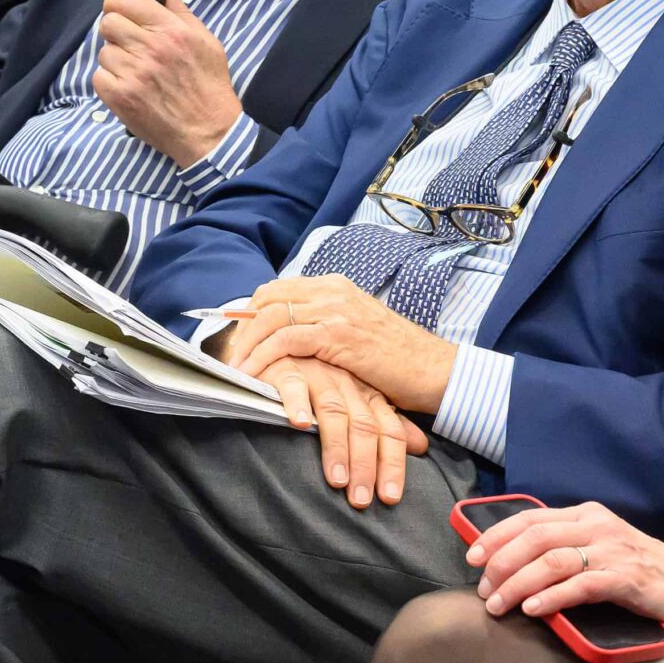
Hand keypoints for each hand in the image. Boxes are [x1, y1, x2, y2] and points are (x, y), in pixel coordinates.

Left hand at [91, 0, 241, 168]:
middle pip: (108, 23)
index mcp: (171, 30)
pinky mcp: (120, 97)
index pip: (125, 0)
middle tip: (130, 44)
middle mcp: (150, 49)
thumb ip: (180, 11)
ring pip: (103, 51)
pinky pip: (98, 77)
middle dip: (116, 31)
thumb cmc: (209, 86)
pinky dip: (110, 82)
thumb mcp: (206, 41)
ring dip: (116, 59)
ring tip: (136, 71)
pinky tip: (130, 88)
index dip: (119, 3)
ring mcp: (132, 74)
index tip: (123, 12)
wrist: (208, 133)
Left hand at [222, 275, 456, 413]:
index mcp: (336, 286)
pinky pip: (285, 340)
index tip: (234, 338)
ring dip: (246, 345)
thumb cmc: (398, 360)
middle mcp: (333, 290)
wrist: (435, 369)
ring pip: (271, 317)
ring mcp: (335, 310)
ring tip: (233, 370)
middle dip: (241, 328)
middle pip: (267, 299)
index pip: (278, 289)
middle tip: (228, 356)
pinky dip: (262, 357)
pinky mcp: (337, 334)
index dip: (250, 313)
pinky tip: (252, 376)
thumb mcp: (356, 334)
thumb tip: (291, 340)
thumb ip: (325, 328)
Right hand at [256, 354, 427, 509]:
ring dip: (336, 446)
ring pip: (333, 411)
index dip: (392, 462)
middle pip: (364, 425)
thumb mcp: (357, 399)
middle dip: (365, 464)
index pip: (388, 429)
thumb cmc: (320, 379)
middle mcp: (347, 384)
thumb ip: (387, 422)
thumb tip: (421, 446)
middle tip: (360, 500)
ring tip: (337, 480)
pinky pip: (294, 385)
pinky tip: (300, 424)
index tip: (390, 497)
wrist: (283, 345)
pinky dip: (297, 404)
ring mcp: (318, 374)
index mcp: (367, 394)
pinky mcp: (286, 367)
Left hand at [465, 501, 663, 626]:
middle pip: (536, 537)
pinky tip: (534, 609)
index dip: (496, 535)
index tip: (471, 556)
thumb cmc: (640, 570)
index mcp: (586, 515)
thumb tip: (511, 563)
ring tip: (498, 604)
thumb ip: (564, 548)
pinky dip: (552, 597)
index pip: (531, 518)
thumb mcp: (599, 548)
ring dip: (518, 583)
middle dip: (501, 561)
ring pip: (553, 560)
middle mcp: (597, 526)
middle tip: (483, 589)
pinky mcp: (627, 579)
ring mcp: (613, 551)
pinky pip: (581, 585)